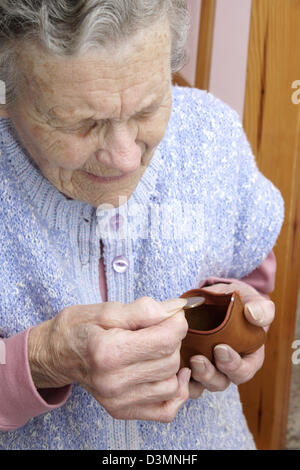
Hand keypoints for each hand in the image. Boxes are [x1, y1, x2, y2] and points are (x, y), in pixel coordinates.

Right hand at [28, 297, 190, 421]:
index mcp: (108, 352)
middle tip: (158, 329)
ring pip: (172, 384)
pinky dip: (175, 393)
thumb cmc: (79, 328)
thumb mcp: (106, 309)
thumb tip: (176, 310)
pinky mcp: (122, 411)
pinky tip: (169, 375)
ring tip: (156, 350)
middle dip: (172, 340)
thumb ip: (143, 309)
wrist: (55, 354)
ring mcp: (117, 401)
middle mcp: (113, 382)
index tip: (172, 315)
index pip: (165, 340)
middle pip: (170, 360)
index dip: (177, 323)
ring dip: (172, 364)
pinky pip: (166, 411)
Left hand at [187, 281, 274, 398]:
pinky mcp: (188, 363)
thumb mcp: (252, 301)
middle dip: (210, 375)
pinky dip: (179, 376)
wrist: (214, 298)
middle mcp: (227, 368)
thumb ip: (260, 309)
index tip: (220, 349)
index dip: (233, 365)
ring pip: (201, 384)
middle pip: (220, 382)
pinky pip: (184, 379)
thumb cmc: (238, 302)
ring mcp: (207, 367)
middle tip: (198, 360)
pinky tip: (173, 365)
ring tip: (187, 361)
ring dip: (193, 377)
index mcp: (247, 358)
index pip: (243, 371)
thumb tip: (253, 314)